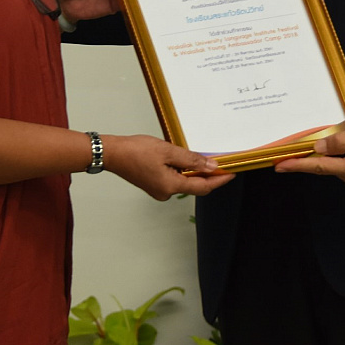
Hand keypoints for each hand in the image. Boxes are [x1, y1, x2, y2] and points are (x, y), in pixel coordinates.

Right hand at [102, 134, 233, 200]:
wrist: (112, 153)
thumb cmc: (136, 151)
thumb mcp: (168, 151)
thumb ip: (191, 160)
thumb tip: (211, 167)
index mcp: (171, 186)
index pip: (203, 187)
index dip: (219, 180)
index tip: (232, 173)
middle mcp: (166, 193)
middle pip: (194, 186)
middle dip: (208, 176)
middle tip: (221, 162)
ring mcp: (158, 190)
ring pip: (184, 182)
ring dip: (194, 172)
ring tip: (203, 158)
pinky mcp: (153, 185)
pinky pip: (174, 180)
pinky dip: (182, 172)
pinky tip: (184, 160)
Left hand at [272, 116, 344, 190]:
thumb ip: (340, 142)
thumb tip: (319, 149)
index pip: (320, 166)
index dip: (298, 164)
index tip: (280, 165)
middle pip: (325, 167)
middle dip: (307, 159)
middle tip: (286, 153)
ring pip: (335, 165)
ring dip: (327, 154)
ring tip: (328, 139)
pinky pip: (344, 164)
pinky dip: (337, 156)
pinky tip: (337, 145)